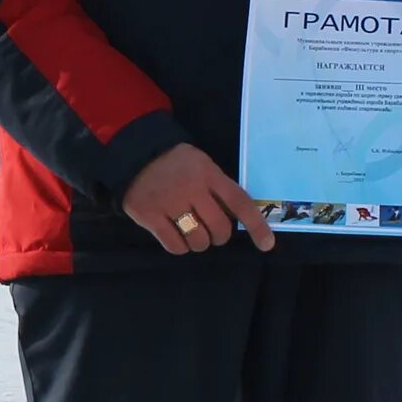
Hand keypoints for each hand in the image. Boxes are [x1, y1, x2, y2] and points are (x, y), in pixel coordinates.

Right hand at [121, 143, 273, 255]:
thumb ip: (219, 189)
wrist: (135, 155)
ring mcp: (169, 203)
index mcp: (209, 174)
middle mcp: (191, 188)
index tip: (267, 245)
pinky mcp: (149, 215)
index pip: (239, 202)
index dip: (256, 225)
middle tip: (211, 231)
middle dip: (219, 236)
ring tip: (191, 232)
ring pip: (198, 241)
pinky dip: (180, 247)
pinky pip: (175, 246)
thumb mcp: (203, 166)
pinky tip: (176, 235)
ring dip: (199, 243)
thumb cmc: (177, 164)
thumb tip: (237, 220)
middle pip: (219, 228)